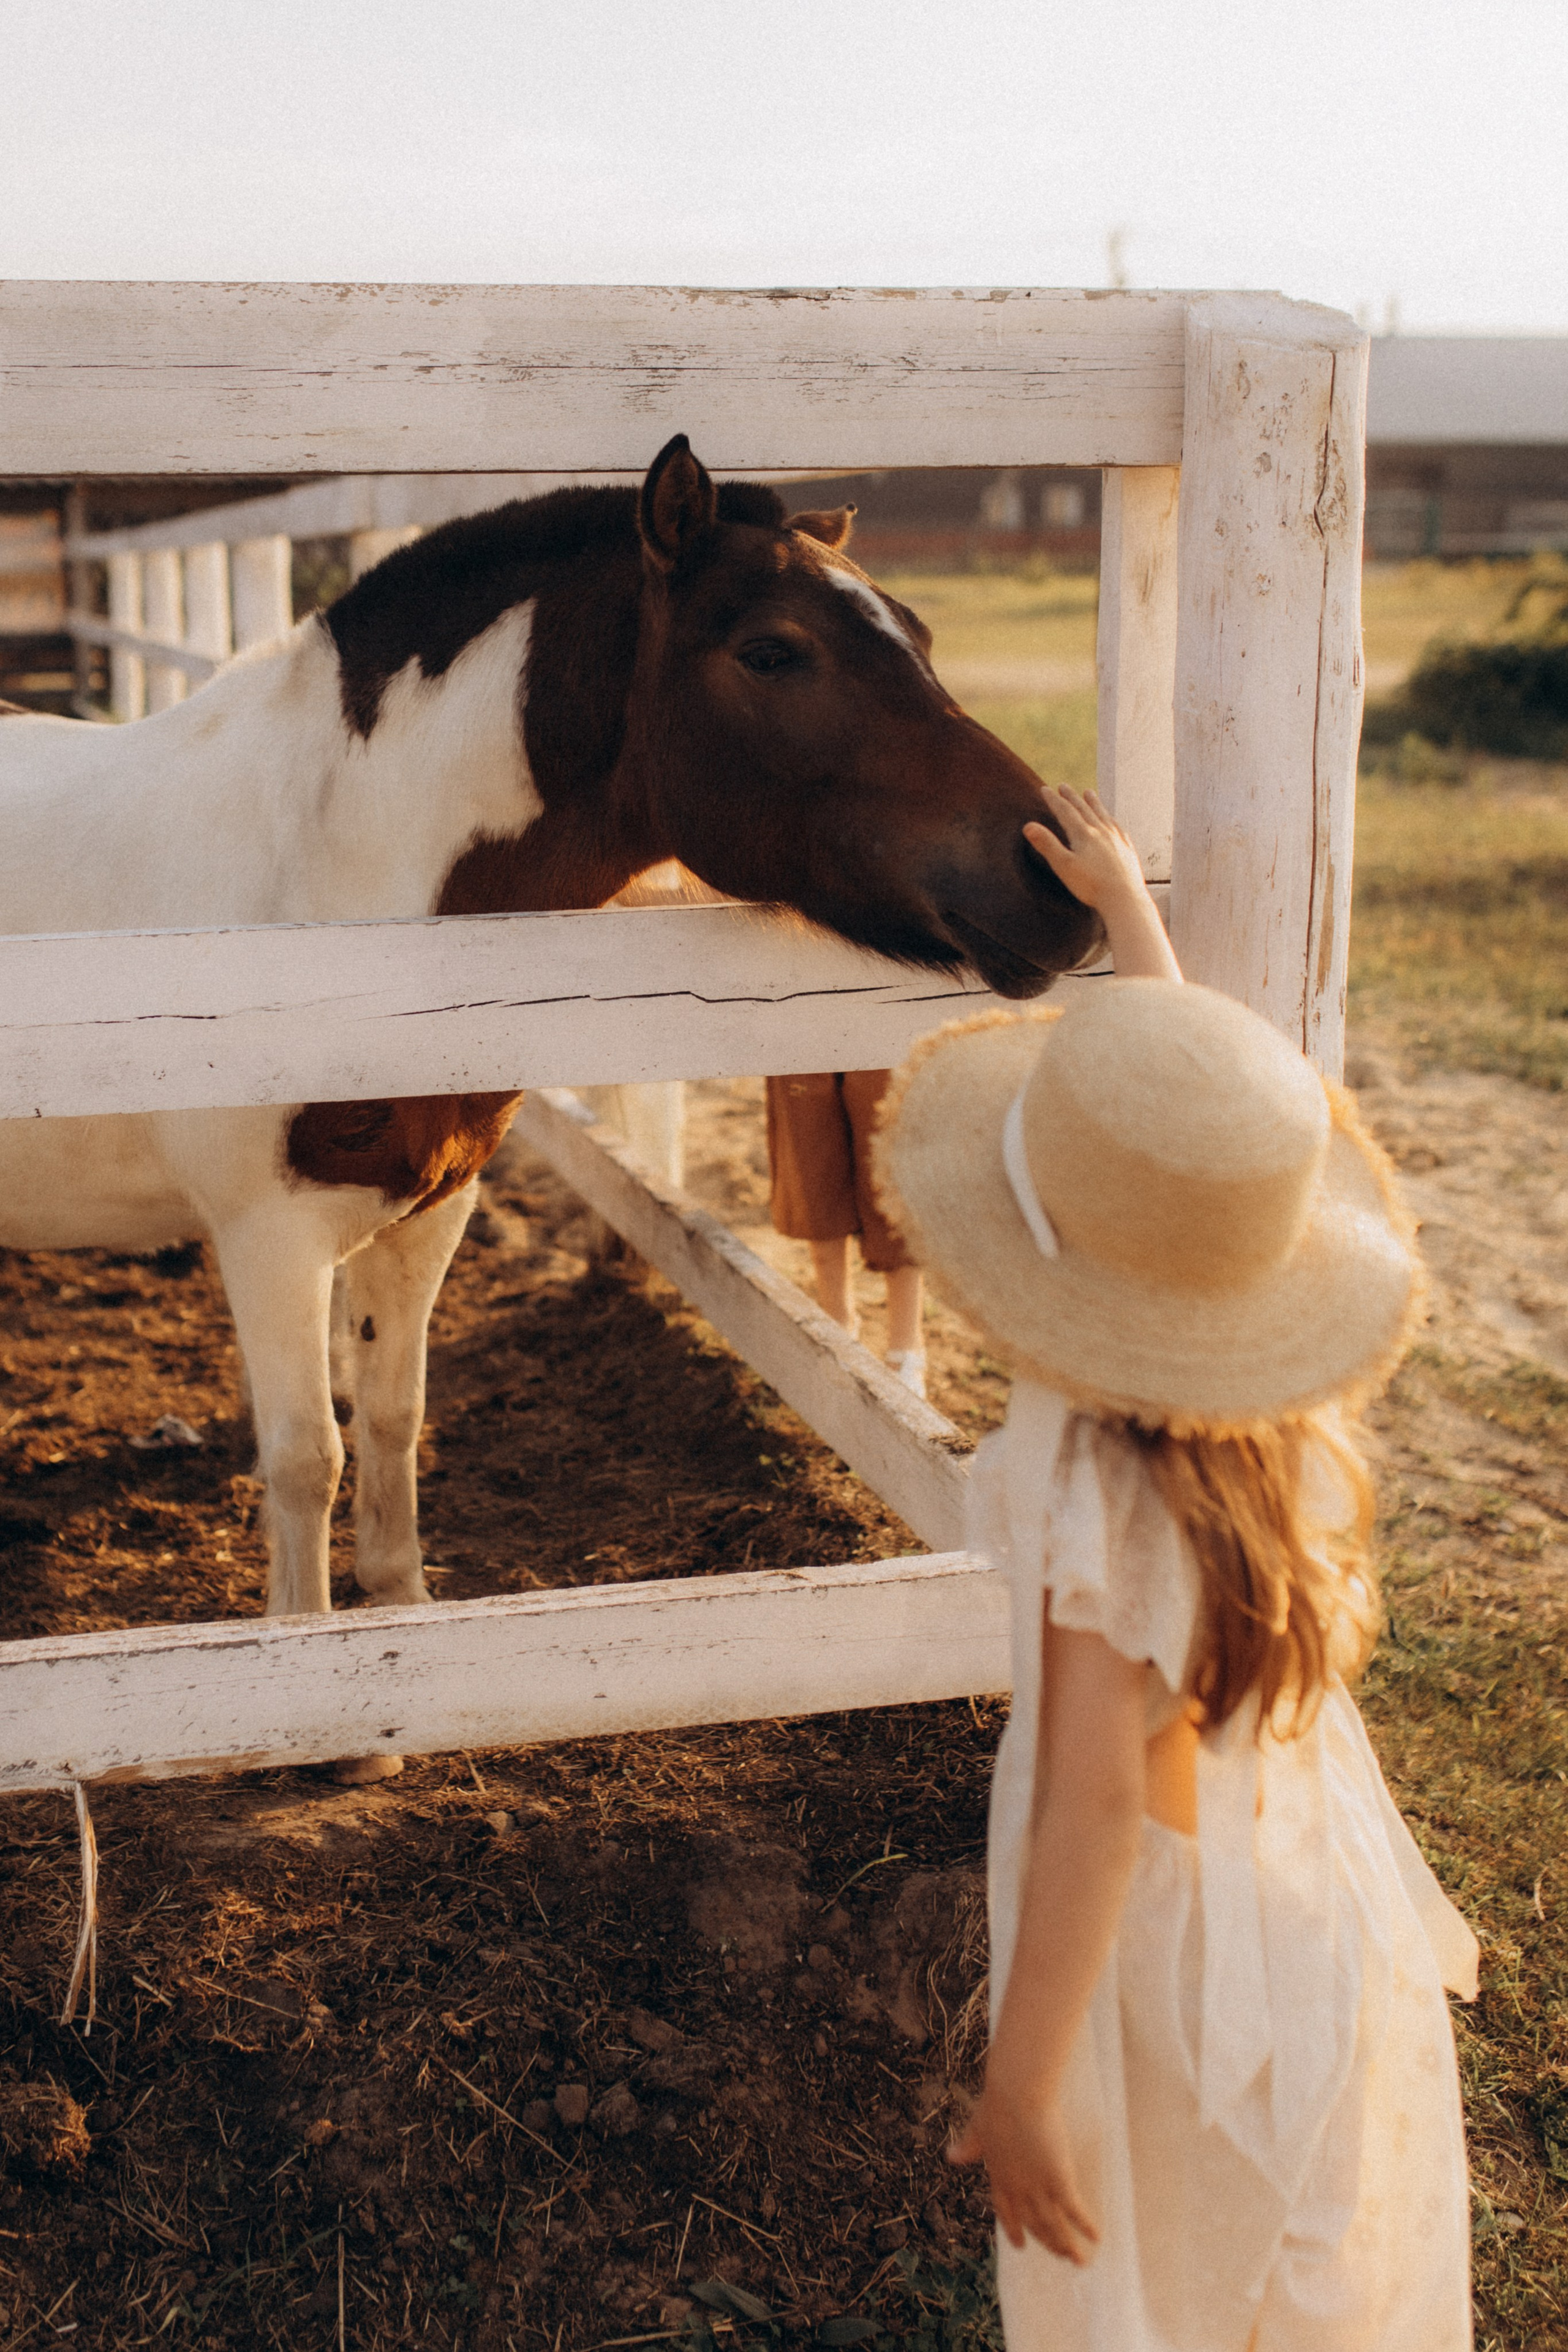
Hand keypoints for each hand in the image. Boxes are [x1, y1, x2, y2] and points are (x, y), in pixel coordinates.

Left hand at [948, 2079, 1098, 2264]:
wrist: (1017, 2092)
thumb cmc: (998, 2102)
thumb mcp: (978, 2127)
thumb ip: (969, 2146)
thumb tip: (951, 2157)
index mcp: (999, 2175)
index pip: (1005, 2211)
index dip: (1013, 2228)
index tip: (1020, 2245)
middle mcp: (1018, 2188)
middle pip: (1034, 2224)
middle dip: (1047, 2242)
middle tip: (1061, 2256)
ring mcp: (1038, 2187)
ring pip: (1054, 2225)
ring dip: (1066, 2246)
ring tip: (1079, 2262)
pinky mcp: (1059, 2179)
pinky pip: (1074, 2211)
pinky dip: (1084, 2226)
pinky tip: (1096, 2238)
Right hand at [1023, 785, 1181, 982]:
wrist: (1124, 899)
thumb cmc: (1091, 886)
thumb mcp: (1063, 866)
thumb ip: (1047, 845)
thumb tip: (1028, 826)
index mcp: (1084, 834)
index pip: (1065, 811)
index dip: (1053, 800)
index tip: (1045, 789)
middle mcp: (1102, 832)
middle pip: (1084, 809)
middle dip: (1072, 797)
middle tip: (1063, 786)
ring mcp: (1117, 839)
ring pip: (1103, 815)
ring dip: (1094, 802)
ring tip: (1089, 792)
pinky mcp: (1127, 850)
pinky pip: (1118, 828)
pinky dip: (1111, 820)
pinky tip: (1112, 820)